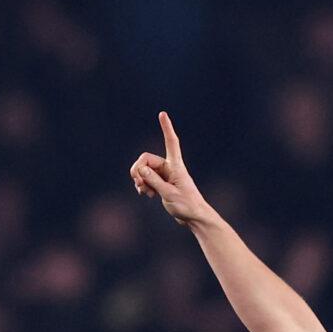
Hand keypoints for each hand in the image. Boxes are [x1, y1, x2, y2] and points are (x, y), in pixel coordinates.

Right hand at [129, 111, 212, 227]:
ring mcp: (164, 175)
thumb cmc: (186, 205)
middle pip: (145, 159)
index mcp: (176, 166)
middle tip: (139, 184)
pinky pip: (145, 179)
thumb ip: (153, 180)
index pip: (171, 142)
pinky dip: (142, 185)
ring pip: (143, 170)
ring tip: (145, 192)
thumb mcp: (168, 193)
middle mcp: (169, 167)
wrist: (194, 218)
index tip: (162, 114)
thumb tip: (140, 168)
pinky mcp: (161, 183)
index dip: (166, 128)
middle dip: (138, 170)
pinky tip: (146, 194)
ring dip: (140, 180)